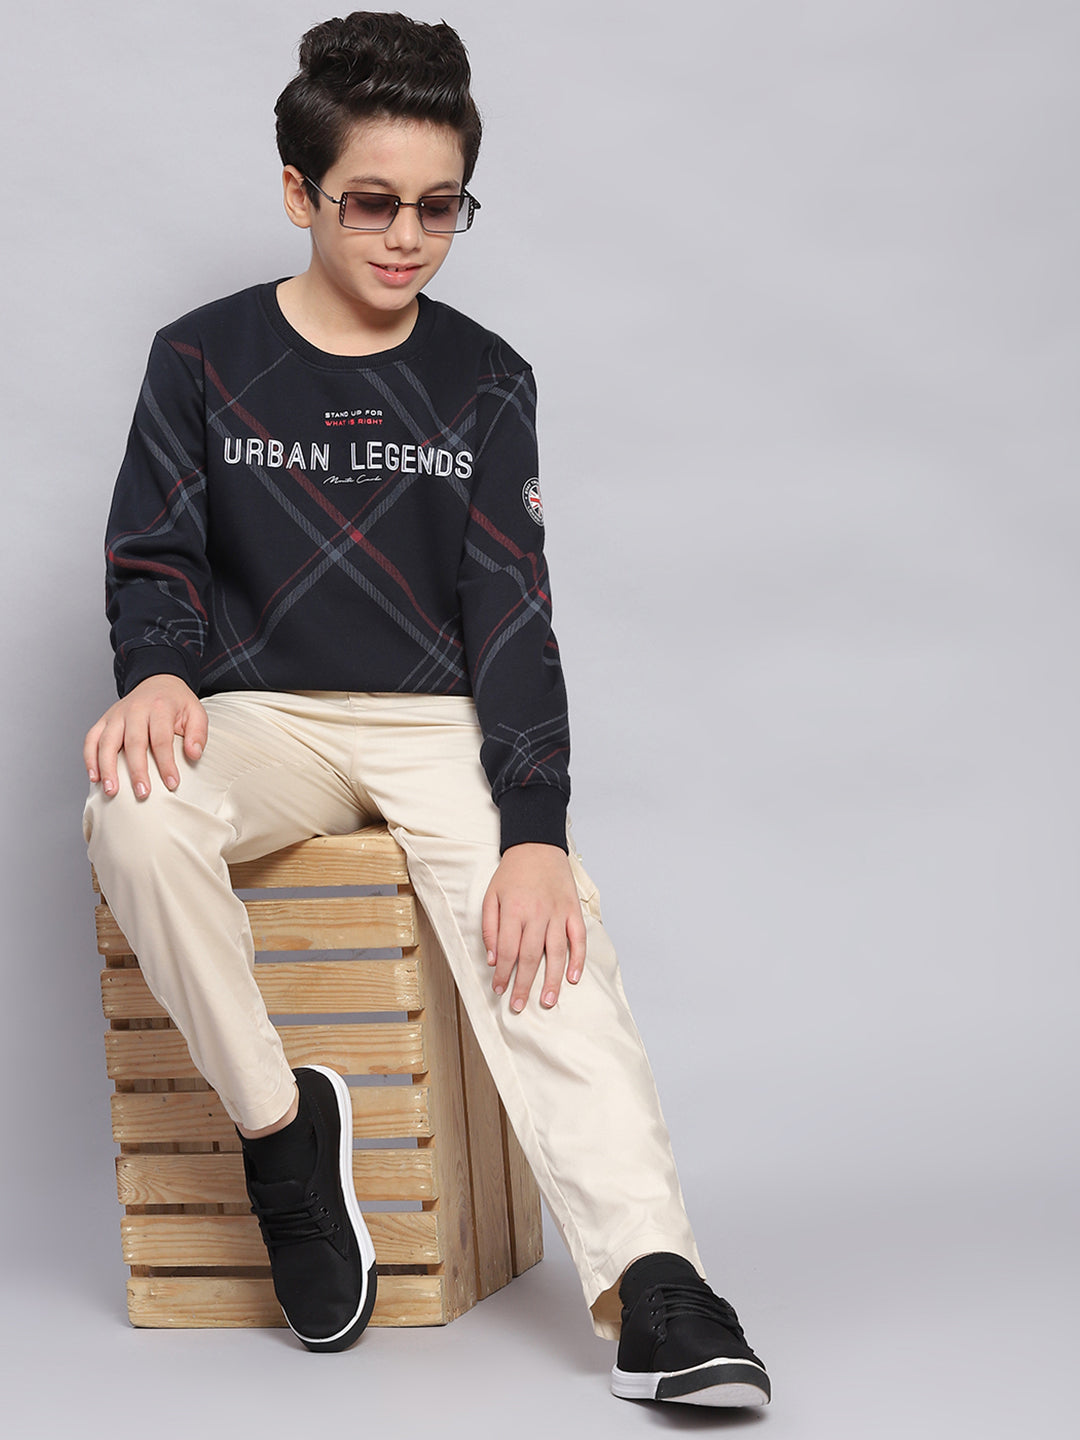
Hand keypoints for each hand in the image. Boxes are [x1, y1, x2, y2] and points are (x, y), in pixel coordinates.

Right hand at [84, 674, 207, 798]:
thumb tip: (194, 755)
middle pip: (133, 743)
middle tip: (142, 793)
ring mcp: (116, 715)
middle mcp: (135, 710)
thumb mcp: (196, 713)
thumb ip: (198, 733)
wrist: (158, 682)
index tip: (172, 784)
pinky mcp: (104, 720)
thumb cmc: (177, 703)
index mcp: (159, 707)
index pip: (161, 739)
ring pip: (107, 742)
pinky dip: (90, 758)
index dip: (166, 763)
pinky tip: (95, 777)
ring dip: (107, 767)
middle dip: (137, 770)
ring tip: (112, 791)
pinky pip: (91, 739)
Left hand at [481, 843, 586, 1012]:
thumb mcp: (491, 896)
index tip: (499, 991)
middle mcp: (537, 913)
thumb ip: (489, 928)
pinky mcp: (573, 910)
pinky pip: (578, 939)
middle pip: (530, 957)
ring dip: (552, 980)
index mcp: (514, 910)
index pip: (508, 951)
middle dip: (524, 985)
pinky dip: (577, 959)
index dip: (503, 974)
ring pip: (556, 953)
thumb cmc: (512, 873)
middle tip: (519, 1006)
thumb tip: (493, 959)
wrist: (537, 846)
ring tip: (548, 1001)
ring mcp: (558, 912)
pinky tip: (573, 978)